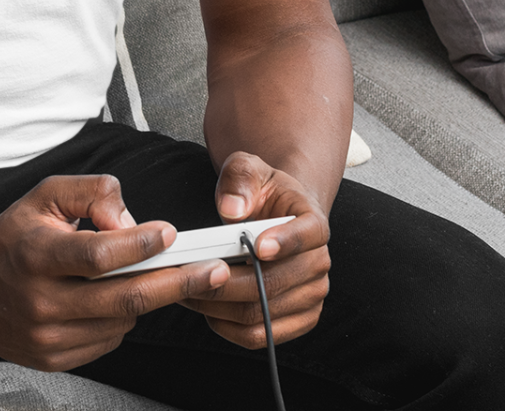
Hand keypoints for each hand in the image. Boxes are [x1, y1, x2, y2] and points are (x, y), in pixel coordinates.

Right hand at [0, 174, 229, 371]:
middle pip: (123, 298)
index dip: (140, 244)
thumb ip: (91, 192)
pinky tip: (113, 297)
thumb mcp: (46, 195)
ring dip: (147, 299)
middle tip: (214, 271)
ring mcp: (47, 337)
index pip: (99, 254)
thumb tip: (131, 219)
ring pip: (120, 322)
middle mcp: (41, 301)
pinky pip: (107, 341)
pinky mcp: (52, 359)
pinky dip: (122, 319)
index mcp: (37, 255)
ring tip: (154, 275)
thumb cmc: (13, 233)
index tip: (170, 233)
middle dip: (176, 283)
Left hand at [178, 151, 330, 348]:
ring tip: (186, 289)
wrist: (277, 213)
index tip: (256, 246)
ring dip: (220, 306)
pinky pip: (260, 336)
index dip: (285, 242)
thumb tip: (232, 209)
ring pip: (263, 313)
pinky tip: (204, 309)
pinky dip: (227, 326)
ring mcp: (311, 296)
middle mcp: (318, 263)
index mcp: (313, 223)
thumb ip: (240, 180)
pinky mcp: (297, 320)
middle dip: (227, 281)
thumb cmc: (262, 191)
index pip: (307, 235)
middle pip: (274, 283)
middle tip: (189, 273)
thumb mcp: (248, 168)